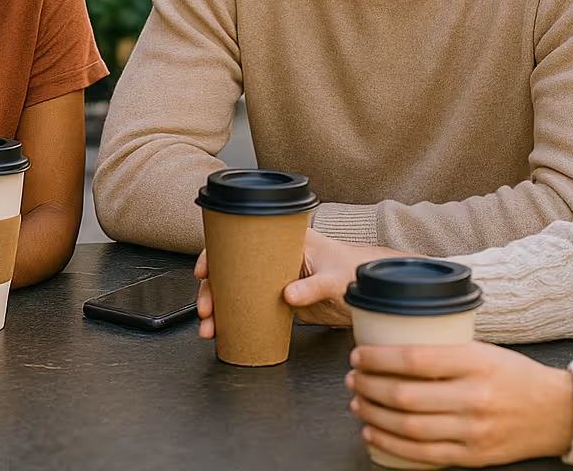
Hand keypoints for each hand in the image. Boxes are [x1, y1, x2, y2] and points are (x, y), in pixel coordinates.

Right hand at [196, 229, 396, 337]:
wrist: (367, 291)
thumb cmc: (354, 271)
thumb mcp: (333, 278)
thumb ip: (313, 287)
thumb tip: (289, 295)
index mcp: (282, 241)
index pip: (239, 241)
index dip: (215, 255)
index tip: (204, 272)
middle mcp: (272, 258)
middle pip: (229, 270)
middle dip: (211, 291)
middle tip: (206, 311)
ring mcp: (273, 280)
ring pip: (234, 291)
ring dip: (218, 310)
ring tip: (209, 329)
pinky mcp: (278, 301)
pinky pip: (248, 307)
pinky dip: (233, 320)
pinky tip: (223, 331)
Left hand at [346, 341, 572, 466]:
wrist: (558, 413)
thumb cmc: (516, 376)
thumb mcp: (483, 350)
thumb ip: (444, 352)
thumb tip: (391, 349)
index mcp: (475, 362)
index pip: (414, 359)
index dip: (378, 358)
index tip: (359, 355)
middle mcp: (473, 397)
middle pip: (404, 395)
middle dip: (369, 386)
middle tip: (353, 378)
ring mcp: (473, 430)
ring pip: (407, 426)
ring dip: (373, 415)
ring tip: (358, 403)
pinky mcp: (473, 456)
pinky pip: (422, 453)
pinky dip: (390, 444)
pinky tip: (373, 432)